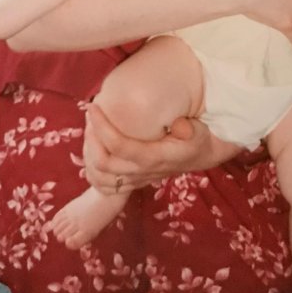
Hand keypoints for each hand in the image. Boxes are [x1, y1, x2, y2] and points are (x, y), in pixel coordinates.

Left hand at [83, 104, 240, 192]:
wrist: (202, 155)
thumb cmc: (198, 138)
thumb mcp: (199, 131)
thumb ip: (189, 129)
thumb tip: (180, 125)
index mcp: (154, 157)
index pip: (119, 146)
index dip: (102, 127)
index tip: (93, 106)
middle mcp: (141, 171)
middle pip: (103, 163)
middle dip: (90, 138)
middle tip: (91, 116)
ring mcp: (136, 179)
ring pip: (100, 176)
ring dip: (89, 153)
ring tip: (90, 130)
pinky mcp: (133, 181)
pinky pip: (105, 185)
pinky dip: (93, 170)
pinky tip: (93, 150)